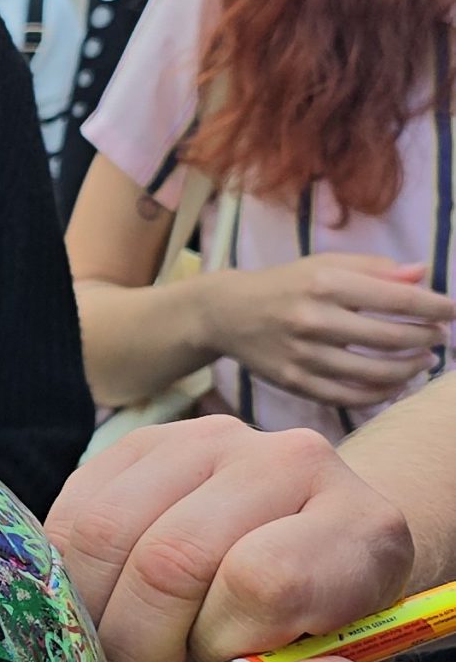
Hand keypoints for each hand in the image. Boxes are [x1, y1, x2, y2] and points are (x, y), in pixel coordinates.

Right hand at [48, 417, 409, 661]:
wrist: (293, 577)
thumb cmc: (310, 654)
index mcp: (362, 533)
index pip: (266, 581)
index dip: (219, 650)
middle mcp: (293, 463)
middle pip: (171, 558)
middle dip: (135, 651)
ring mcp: (211, 441)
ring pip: (107, 533)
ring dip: (94, 618)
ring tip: (114, 661)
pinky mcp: (144, 442)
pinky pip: (73, 514)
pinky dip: (67, 581)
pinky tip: (100, 614)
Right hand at [203, 253, 453, 408]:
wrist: (227, 313)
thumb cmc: (287, 284)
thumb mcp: (326, 265)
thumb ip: (375, 268)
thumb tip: (423, 275)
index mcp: (325, 283)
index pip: (397, 299)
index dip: (434, 307)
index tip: (452, 311)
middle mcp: (313, 319)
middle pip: (392, 338)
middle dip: (426, 338)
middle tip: (439, 337)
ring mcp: (303, 354)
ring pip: (375, 372)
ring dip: (411, 369)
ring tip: (424, 361)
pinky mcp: (295, 382)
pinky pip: (350, 397)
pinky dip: (381, 394)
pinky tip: (396, 384)